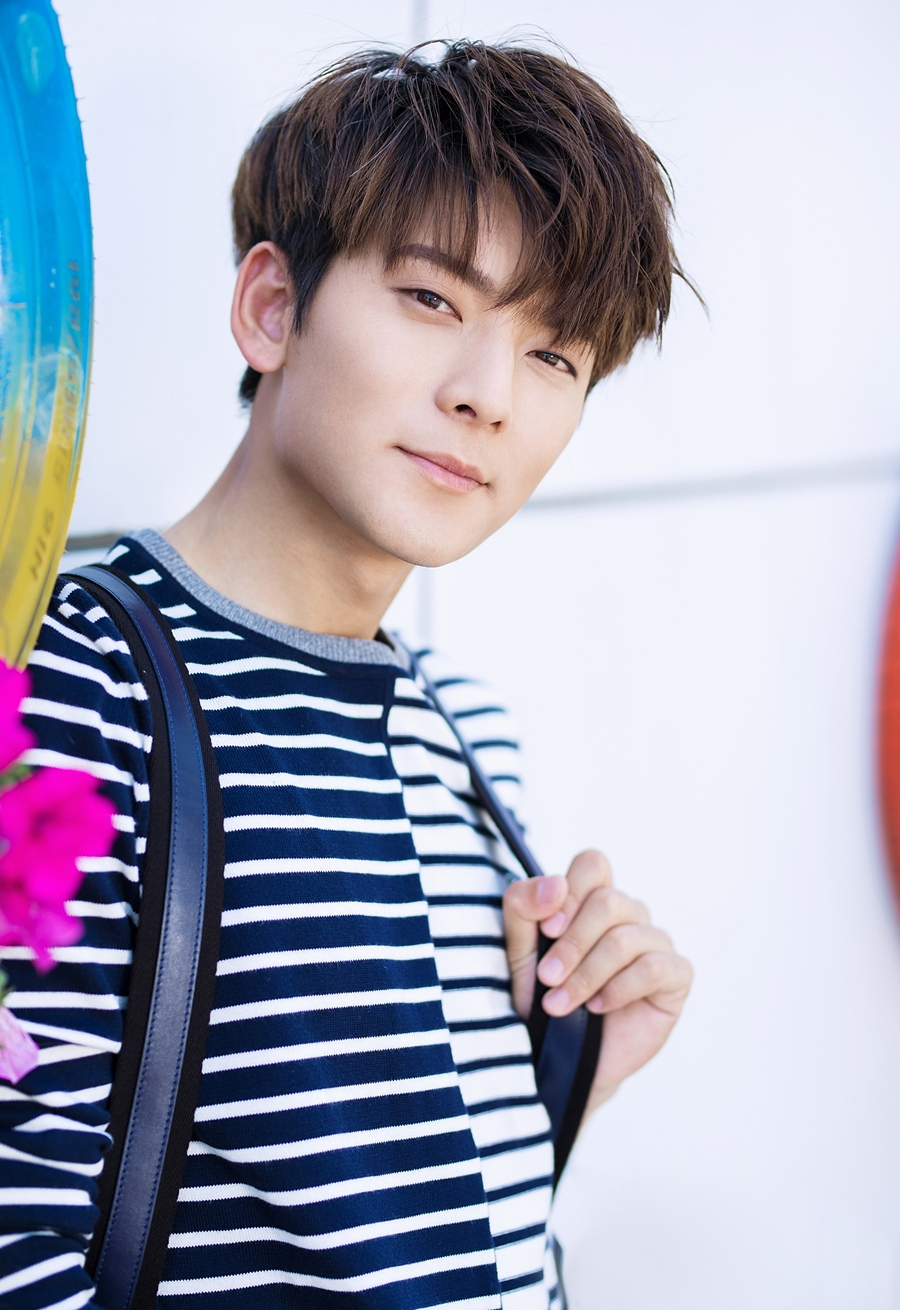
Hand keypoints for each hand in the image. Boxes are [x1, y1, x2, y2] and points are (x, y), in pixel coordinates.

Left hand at [503, 848, 692, 1122]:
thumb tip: (556, 884)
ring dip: (587, 974)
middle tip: (546, 979)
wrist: (556, 1057)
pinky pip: (655, 967)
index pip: (594, 864)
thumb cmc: (538, 997)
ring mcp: (654, 943)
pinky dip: (620, 988)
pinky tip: (599, 1007)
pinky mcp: (676, 977)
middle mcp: (627, 915)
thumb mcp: (517, 950)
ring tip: (560, 1005)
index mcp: (591, 899)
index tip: (547, 930)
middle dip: (571, 945)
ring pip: (626, 938)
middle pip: (608, 902)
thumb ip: (524, 907)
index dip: (571, 891)